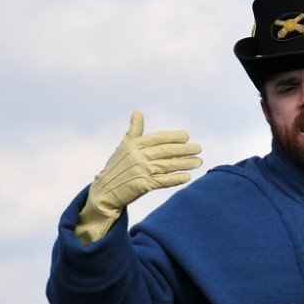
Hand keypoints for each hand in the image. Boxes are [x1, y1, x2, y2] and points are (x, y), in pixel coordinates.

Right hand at [75, 111, 201, 243]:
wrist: (104, 192)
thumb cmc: (116, 168)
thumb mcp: (123, 147)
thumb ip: (134, 131)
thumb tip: (138, 112)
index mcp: (133, 145)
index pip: (157, 138)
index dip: (173, 137)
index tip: (186, 136)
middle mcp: (137, 156)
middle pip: (166, 151)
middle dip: (184, 150)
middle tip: (198, 148)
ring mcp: (140, 171)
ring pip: (168, 165)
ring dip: (185, 164)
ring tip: (198, 162)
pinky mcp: (142, 185)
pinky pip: (163, 181)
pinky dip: (176, 179)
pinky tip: (187, 177)